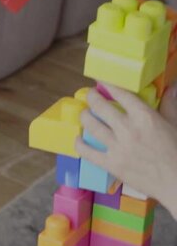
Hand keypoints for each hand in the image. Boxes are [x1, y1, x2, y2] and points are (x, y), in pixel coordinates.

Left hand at [75, 84, 176, 218]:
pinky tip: (78, 140)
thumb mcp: (175, 124)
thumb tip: (172, 87)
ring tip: (85, 113)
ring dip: (84, 116)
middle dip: (92, 97)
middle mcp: (128, 129)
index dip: (107, 85)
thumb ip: (169, 105)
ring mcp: (117, 147)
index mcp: (145, 117)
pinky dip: (79, 144)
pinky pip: (87, 151)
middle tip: (90, 95)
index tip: (100, 81)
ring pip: (90, 125)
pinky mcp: (111, 164)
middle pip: (100, 106)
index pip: (120, 94)